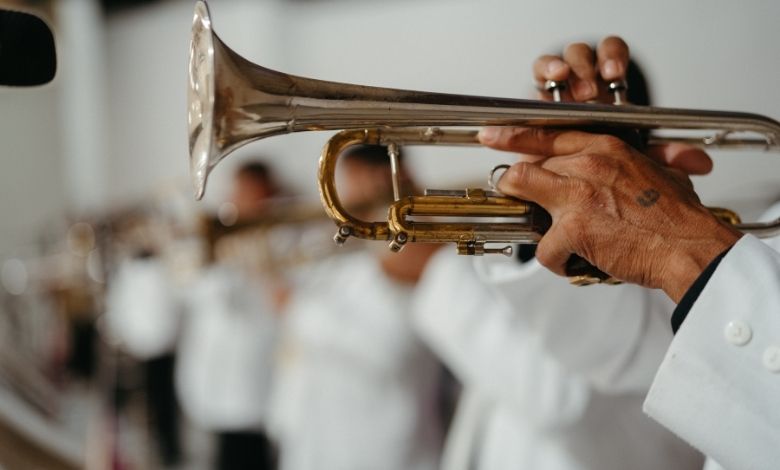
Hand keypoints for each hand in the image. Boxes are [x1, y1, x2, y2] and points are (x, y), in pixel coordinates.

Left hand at [479, 127, 740, 302]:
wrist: (691, 248)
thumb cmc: (677, 217)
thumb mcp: (658, 171)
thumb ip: (630, 162)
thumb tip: (613, 166)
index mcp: (605, 147)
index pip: (546, 134)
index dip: (512, 136)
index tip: (489, 136)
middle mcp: (587, 164)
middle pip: (527, 167)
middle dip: (525, 190)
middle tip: (536, 209)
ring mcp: (577, 195)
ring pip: (520, 191)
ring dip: (531, 219)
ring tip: (553, 236)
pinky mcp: (573, 229)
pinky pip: (543, 248)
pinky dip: (557, 262)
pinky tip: (576, 263)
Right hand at [531, 36, 712, 174]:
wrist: (568, 182)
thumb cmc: (596, 166)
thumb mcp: (631, 161)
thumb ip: (662, 158)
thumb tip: (699, 162)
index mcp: (606, 93)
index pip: (612, 58)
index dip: (613, 58)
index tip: (614, 74)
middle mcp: (582, 86)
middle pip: (586, 57)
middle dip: (589, 68)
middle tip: (591, 91)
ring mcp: (558, 92)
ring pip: (562, 61)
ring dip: (569, 70)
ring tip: (571, 88)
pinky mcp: (535, 101)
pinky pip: (538, 76)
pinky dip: (544, 72)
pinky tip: (550, 83)